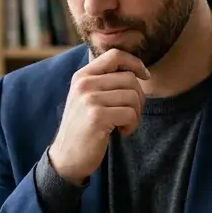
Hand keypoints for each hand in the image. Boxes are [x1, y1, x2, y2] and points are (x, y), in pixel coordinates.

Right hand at [47, 49, 150, 184]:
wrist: (66, 158)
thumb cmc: (84, 128)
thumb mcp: (87, 98)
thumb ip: (105, 81)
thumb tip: (137, 70)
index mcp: (82, 76)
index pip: (115, 55)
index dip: (135, 63)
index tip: (145, 76)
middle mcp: (84, 84)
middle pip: (130, 79)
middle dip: (138, 98)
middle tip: (130, 114)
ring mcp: (89, 99)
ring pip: (133, 96)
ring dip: (136, 114)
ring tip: (124, 125)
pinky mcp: (97, 116)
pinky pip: (130, 113)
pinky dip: (132, 125)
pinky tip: (121, 132)